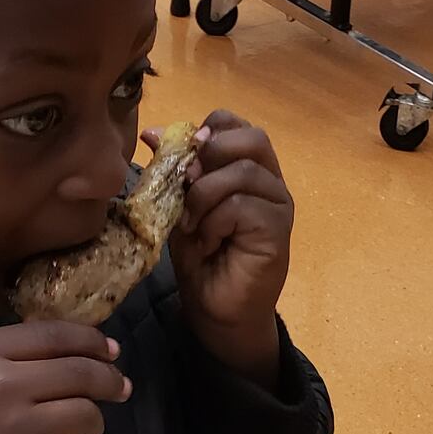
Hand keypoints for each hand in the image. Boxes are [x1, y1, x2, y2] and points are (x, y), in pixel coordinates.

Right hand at [0, 323, 129, 433]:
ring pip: (87, 416)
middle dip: (110, 380)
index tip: (111, 351)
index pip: (59, 335)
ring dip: (93, 421)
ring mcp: (22, 429)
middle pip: (84, 374)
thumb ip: (6, 356)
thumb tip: (71, 353)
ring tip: (81, 426)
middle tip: (120, 387)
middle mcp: (8, 384)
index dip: (93, 342)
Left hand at [148, 110, 291, 385]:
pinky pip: (241, 206)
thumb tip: (153, 133)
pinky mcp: (278, 230)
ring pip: (242, 172)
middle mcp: (271, 180)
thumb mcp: (179, 206)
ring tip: (193, 226)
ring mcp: (279, 205)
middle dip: (210, 157)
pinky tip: (208, 242)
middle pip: (251, 138)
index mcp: (248, 167)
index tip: (180, 157)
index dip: (205, 131)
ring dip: (205, 197)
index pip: (234, 123)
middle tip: (186, 188)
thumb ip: (173, 171)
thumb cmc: (201, 258)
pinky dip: (214, 222)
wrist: (216, 310)